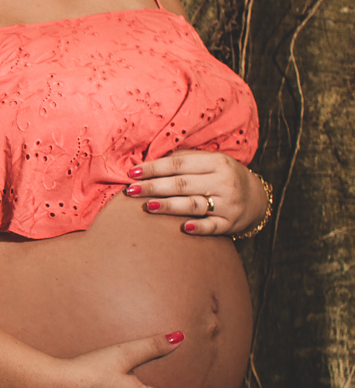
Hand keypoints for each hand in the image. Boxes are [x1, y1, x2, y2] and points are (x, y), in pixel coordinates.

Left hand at [124, 150, 263, 234]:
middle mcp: (224, 182)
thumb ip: (183, 159)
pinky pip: (213, 227)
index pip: (178, 165)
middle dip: (153, 187)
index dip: (153, 168)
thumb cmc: (221, 176)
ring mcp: (229, 204)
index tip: (132, 173)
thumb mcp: (209, 161)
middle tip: (131, 190)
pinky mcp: (231, 223)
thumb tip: (148, 160)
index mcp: (217, 163)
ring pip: (193, 205)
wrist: (256, 198)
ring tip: (147, 206)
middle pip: (182, 185)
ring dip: (168, 206)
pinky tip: (184, 228)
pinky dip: (199, 228)